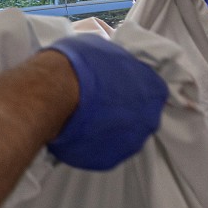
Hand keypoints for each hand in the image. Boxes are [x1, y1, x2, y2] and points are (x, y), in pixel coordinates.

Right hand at [43, 36, 167, 170]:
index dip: (130, 88)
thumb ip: (114, 63)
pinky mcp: (108, 161)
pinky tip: (75, 133)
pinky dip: (91, 144)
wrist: (53, 92)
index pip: (152, 90)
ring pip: (121, 137)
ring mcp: (129, 144)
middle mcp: (149, 119)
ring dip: (106, 130)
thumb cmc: (79, 63)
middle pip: (139, 117)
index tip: (113, 87)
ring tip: (82, 119)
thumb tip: (107, 66)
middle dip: (120, 111)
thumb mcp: (101, 47)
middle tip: (96, 103)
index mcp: (153, 89)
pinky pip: (102, 151)